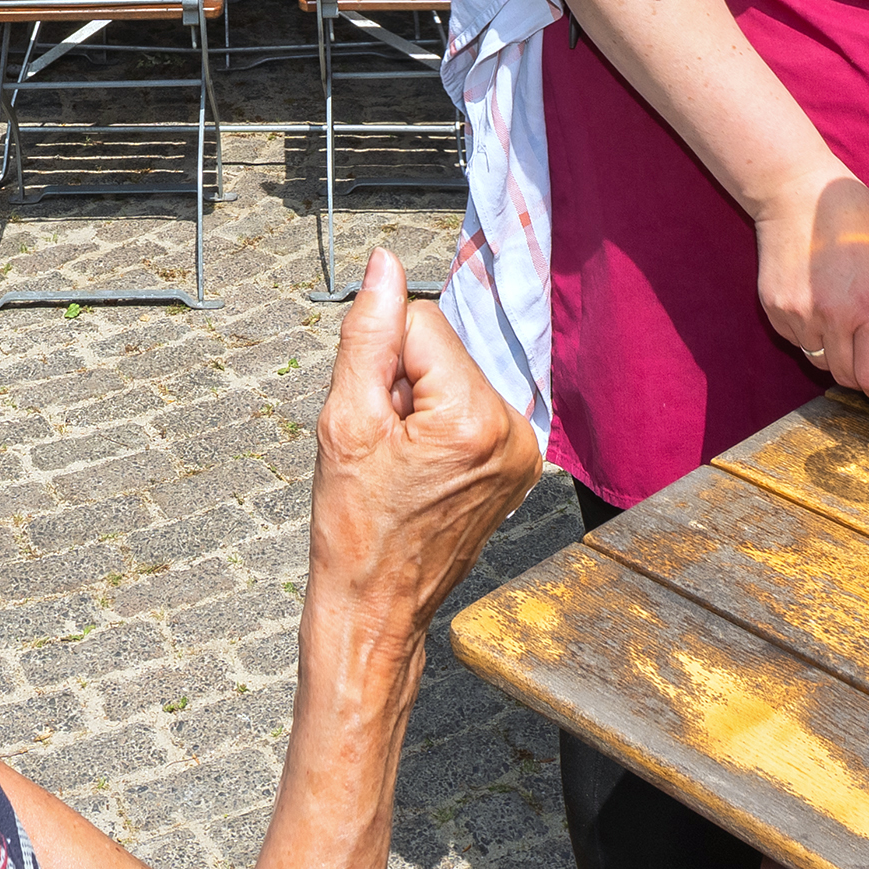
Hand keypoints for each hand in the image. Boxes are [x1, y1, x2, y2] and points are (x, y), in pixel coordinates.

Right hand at [302, 251, 541, 643]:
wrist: (377, 605)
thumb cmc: (355, 527)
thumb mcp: (345, 421)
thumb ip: (369, 332)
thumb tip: (384, 264)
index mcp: (475, 418)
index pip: (422, 322)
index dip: (381, 361)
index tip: (374, 419)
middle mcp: (514, 430)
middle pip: (443, 349)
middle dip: (404, 384)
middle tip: (386, 448)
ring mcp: (523, 451)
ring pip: (455, 375)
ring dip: (421, 406)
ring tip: (403, 465)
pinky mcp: (520, 463)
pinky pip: (472, 406)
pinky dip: (441, 426)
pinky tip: (423, 471)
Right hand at [757, 181, 868, 398]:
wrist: (795, 191)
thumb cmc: (856, 216)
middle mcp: (832, 318)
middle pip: (847, 378)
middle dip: (861, 373)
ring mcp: (798, 315)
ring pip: (820, 362)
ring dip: (835, 353)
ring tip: (842, 318)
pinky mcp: (773, 309)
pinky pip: (796, 342)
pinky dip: (809, 335)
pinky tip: (817, 302)